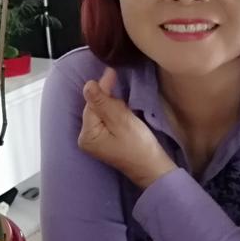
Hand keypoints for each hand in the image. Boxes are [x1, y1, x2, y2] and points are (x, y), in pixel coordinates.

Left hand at [78, 68, 176, 188]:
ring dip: (114, 106)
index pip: (91, 104)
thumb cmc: (139, 145)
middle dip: (109, 101)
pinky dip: (116, 114)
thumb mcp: (121, 120)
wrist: (154, 168)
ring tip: (128, 110)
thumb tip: (87, 84)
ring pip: (102, 112)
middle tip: (125, 102)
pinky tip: (125, 114)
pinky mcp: (104, 140)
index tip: (112, 72)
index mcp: (87, 135)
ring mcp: (95, 140)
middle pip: (95, 108)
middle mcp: (86, 138)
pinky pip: (106, 120)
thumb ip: (103, 102)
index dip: (103, 89)